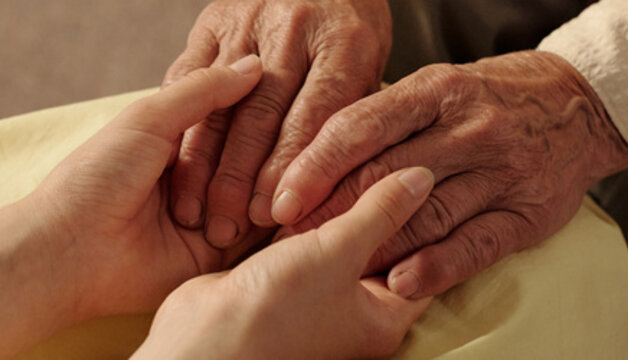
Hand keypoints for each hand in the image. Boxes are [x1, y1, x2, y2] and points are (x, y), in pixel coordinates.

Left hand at [23, 55, 268, 317]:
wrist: (72, 250)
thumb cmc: (97, 179)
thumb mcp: (148, 120)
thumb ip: (202, 91)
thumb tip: (254, 65)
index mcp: (177, 140)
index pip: (235, 118)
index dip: (258, 110)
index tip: (279, 102)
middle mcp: (197, 176)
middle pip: (253, 157)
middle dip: (262, 155)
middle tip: (271, 155)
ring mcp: (210, 217)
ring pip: (262, 195)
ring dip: (267, 189)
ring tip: (269, 188)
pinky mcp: (215, 257)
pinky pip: (257, 239)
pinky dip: (271, 224)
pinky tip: (281, 210)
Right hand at [134, 168, 435, 359]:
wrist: (202, 342)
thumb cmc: (276, 312)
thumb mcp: (338, 252)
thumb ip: (380, 212)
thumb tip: (423, 177)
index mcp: (384, 317)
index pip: (424, 258)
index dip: (426, 213)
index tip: (423, 166)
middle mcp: (354, 311)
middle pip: (382, 245)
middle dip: (378, 202)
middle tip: (383, 152)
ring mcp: (316, 297)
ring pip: (339, 238)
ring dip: (335, 204)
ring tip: (341, 157)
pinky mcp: (280, 281)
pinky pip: (304, 240)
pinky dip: (303, 213)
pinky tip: (302, 178)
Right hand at [165, 0, 391, 248]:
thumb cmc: (351, 26)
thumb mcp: (372, 65)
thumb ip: (351, 118)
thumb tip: (329, 188)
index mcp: (345, 41)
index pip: (314, 117)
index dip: (293, 169)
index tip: (278, 214)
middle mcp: (293, 27)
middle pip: (261, 115)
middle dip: (242, 179)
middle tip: (230, 226)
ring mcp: (247, 21)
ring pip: (218, 102)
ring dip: (205, 164)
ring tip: (199, 212)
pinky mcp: (211, 21)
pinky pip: (188, 79)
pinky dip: (182, 128)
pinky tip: (178, 169)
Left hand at [269, 51, 627, 298]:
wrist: (579, 105)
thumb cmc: (488, 98)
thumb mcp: (434, 88)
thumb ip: (381, 120)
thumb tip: (309, 160)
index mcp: (436, 91)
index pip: (360, 128)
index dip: (314, 166)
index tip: (278, 199)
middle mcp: (468, 130)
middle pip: (383, 176)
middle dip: (329, 212)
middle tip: (289, 239)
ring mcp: (501, 173)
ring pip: (422, 216)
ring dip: (370, 246)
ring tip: (329, 267)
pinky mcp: (526, 214)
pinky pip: (473, 244)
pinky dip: (434, 267)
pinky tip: (400, 281)